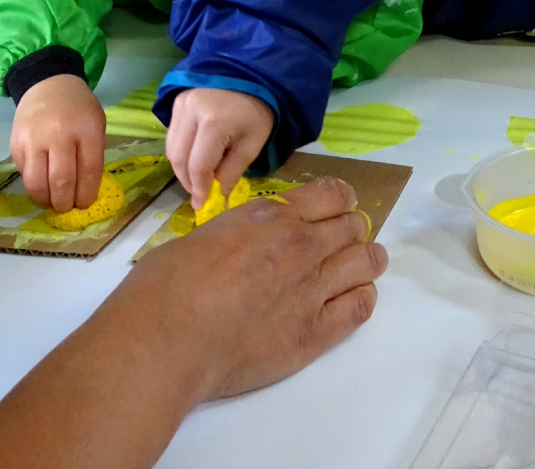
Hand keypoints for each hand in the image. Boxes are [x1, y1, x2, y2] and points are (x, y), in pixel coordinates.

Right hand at [12, 74, 106, 210]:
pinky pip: (24, 173)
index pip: (88, 171)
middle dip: (65, 202)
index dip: (87, 194)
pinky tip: (41, 186)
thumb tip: (85, 190)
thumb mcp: (96, 124)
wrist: (48, 84)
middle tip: (67, 208)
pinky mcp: (15, 144)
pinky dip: (33, 186)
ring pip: (37, 182)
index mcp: (86, 130)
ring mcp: (33, 140)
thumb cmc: (78, 108)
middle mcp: (58, 135)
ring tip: (53, 203)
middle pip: (61, 180)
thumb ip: (92, 154)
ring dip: (46, 200)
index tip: (85, 204)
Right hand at [135, 176, 385, 399]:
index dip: (340, 201)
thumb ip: (238, 235)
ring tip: (360, 269)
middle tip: (341, 244)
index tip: (336, 210)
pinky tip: (353, 300)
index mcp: (273, 216)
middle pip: (354, 226)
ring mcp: (313, 289)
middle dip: (351, 231)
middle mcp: (301, 245)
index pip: (333, 194)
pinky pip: (361, 307)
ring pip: (368, 262)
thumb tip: (240, 246)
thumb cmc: (166, 286)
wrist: (166, 339)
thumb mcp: (205, 235)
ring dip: (366, 262)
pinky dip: (363, 299)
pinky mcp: (315, 333)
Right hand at [166, 87, 274, 208]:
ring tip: (197, 179)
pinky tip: (194, 158)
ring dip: (182, 168)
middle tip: (198, 194)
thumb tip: (218, 194)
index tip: (202, 204)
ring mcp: (181, 104)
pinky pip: (173, 134)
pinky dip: (181, 151)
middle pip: (178, 157)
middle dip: (187, 180)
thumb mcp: (253, 143)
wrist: (252, 74)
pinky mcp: (177, 101)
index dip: (199, 188)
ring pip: (171, 147)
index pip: (198, 165)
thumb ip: (233, 171)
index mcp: (214, 122)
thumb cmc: (257, 111)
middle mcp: (191, 111)